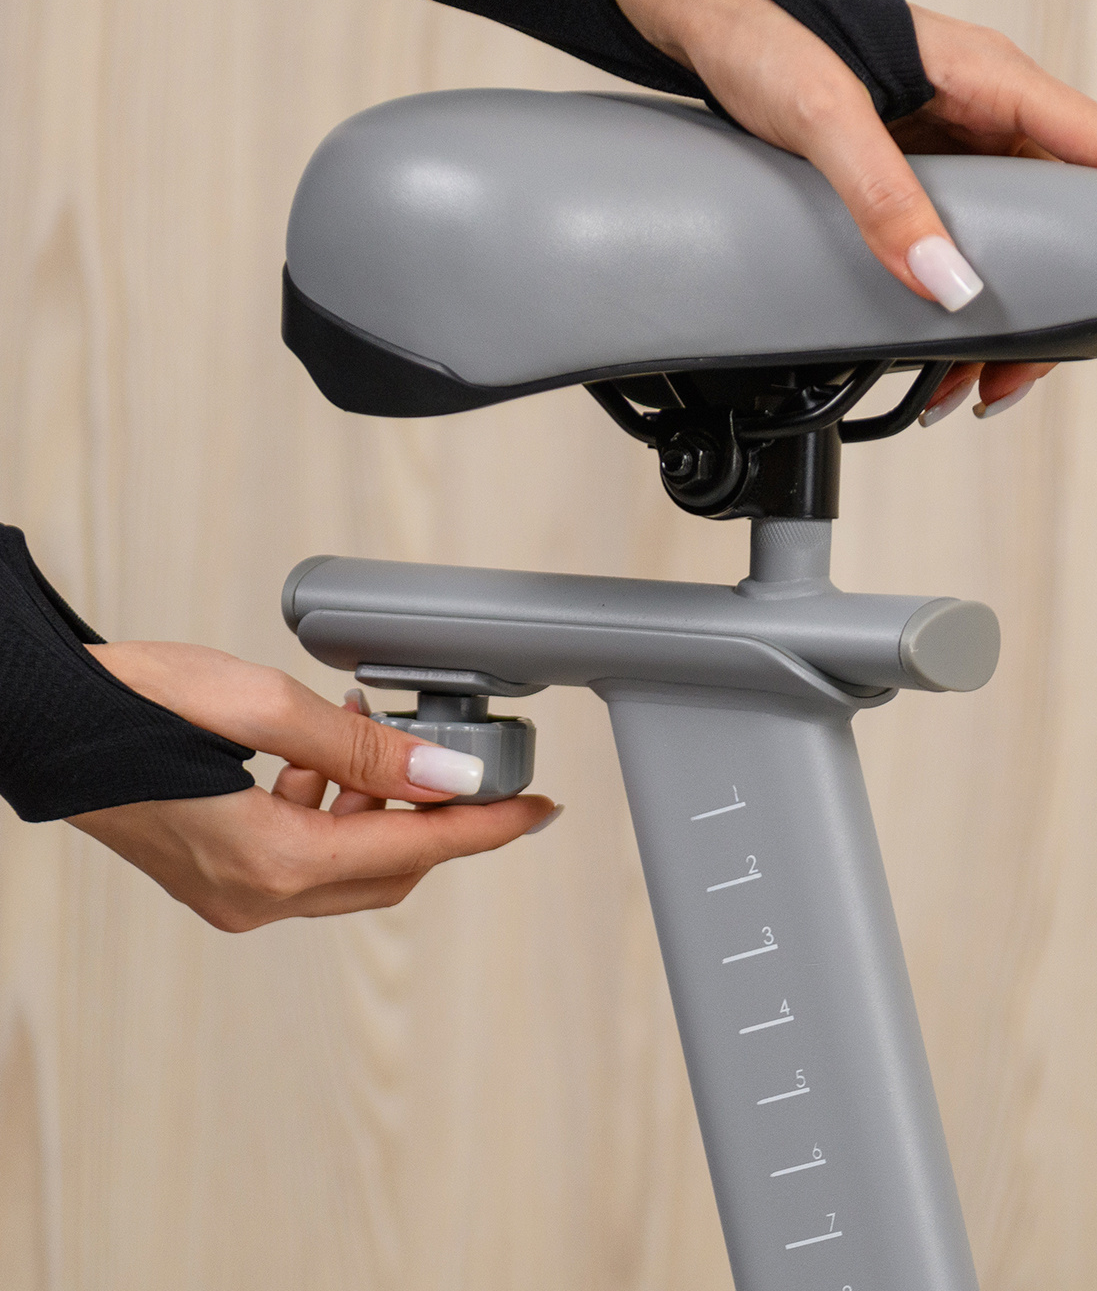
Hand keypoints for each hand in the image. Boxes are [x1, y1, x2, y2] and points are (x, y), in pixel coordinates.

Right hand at [70, 642, 558, 931]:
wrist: (45, 717)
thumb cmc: (136, 704)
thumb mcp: (265, 708)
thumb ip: (365, 750)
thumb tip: (449, 773)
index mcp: (271, 863)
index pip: (414, 852)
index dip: (487, 827)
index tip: (541, 808)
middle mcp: (254, 897)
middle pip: (390, 870)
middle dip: (435, 814)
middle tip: (466, 756)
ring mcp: (232, 894)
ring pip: (350, 862)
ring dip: (379, 801)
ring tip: (373, 729)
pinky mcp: (217, 875)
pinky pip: (307, 853)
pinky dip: (334, 804)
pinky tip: (326, 750)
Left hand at [611, 0, 1096, 417]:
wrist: (689, 14)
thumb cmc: (757, 34)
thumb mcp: (821, 118)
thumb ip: (886, 199)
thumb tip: (952, 289)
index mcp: (989, 80)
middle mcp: (984, 111)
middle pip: (1071, 215)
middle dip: (1071, 308)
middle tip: (1026, 382)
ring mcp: (950, 142)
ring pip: (1019, 242)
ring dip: (1005, 323)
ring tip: (967, 392)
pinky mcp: (911, 170)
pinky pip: (966, 244)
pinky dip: (959, 307)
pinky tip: (934, 356)